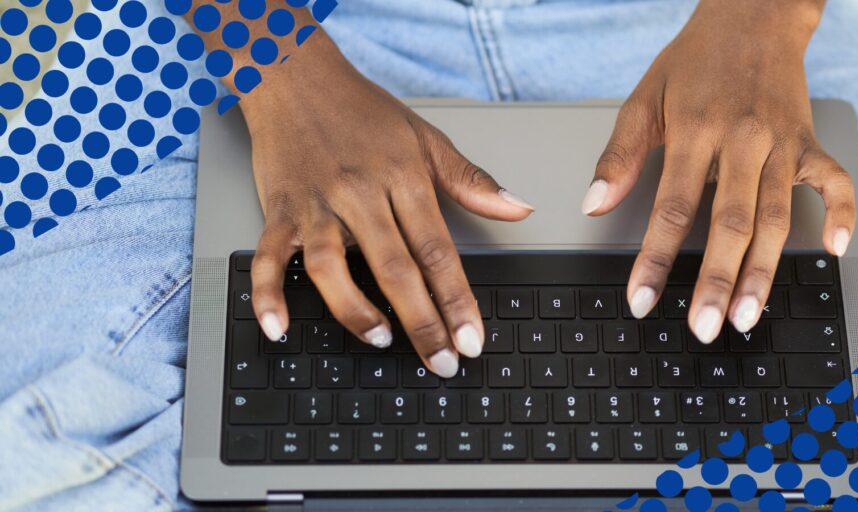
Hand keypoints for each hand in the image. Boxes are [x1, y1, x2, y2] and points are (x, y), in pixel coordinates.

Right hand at [243, 34, 533, 376]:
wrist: (295, 76)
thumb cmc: (363, 110)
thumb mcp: (426, 138)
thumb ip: (471, 181)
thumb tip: (519, 209)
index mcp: (402, 179)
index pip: (437, 250)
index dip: (457, 299)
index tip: (472, 339)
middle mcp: (360, 194)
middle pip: (395, 268)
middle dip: (423, 322)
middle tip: (442, 362)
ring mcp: (316, 205)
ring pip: (333, 268)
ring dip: (355, 310)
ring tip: (380, 340)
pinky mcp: (278, 210)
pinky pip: (269, 256)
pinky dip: (268, 293)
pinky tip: (278, 328)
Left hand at [582, 0, 854, 341]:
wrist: (753, 14)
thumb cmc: (694, 62)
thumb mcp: (645, 98)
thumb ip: (620, 156)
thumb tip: (592, 206)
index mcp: (696, 131)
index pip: (672, 209)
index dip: (655, 260)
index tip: (641, 301)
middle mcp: (744, 140)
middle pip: (731, 223)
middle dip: (717, 282)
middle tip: (704, 328)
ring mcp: (783, 142)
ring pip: (777, 217)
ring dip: (765, 271)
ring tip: (750, 317)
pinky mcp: (810, 140)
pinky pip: (835, 181)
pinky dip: (842, 214)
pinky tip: (835, 252)